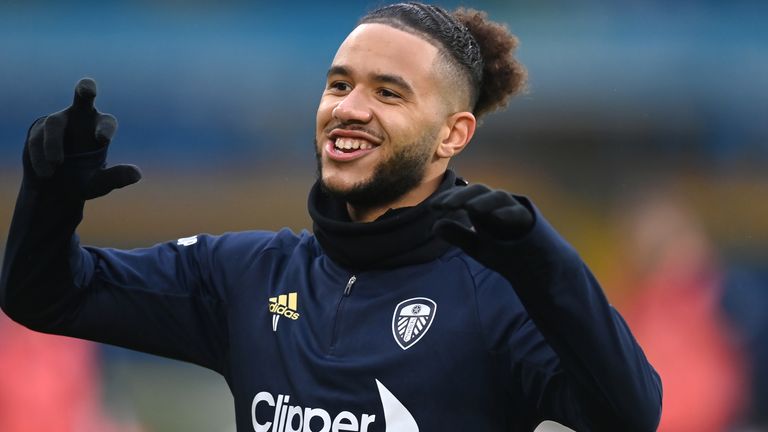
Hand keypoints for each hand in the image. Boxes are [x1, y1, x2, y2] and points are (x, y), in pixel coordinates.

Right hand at [25, 77, 140, 199]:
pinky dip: (40, 157)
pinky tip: (45, 174)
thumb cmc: (82, 181)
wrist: (52, 188)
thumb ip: (115, 178)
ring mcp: (58, 120)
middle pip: (83, 94)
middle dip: (86, 89)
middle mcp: (81, 117)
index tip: (103, 139)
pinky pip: (37, 138)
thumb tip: (137, 175)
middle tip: (88, 89)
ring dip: (53, 145)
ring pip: (54, 123)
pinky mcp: (37, 129)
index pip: (107, 122)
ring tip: (53, 170)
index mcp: (101, 128)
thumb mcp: (98, 183)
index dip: (105, 128)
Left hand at [431, 184, 533, 262]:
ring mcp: (515, 209)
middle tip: (446, 206)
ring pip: (499, 197)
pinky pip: (519, 213)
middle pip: (479, 191)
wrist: (535, 267)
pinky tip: (495, 217)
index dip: (449, 198)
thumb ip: (458, 235)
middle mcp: (498, 204)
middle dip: (462, 196)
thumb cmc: (505, 252)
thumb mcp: (477, 246)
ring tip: (470, 209)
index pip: (464, 195)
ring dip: (484, 201)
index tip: (434, 207)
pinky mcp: (530, 220)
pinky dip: (507, 213)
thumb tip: (434, 226)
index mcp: (483, 207)